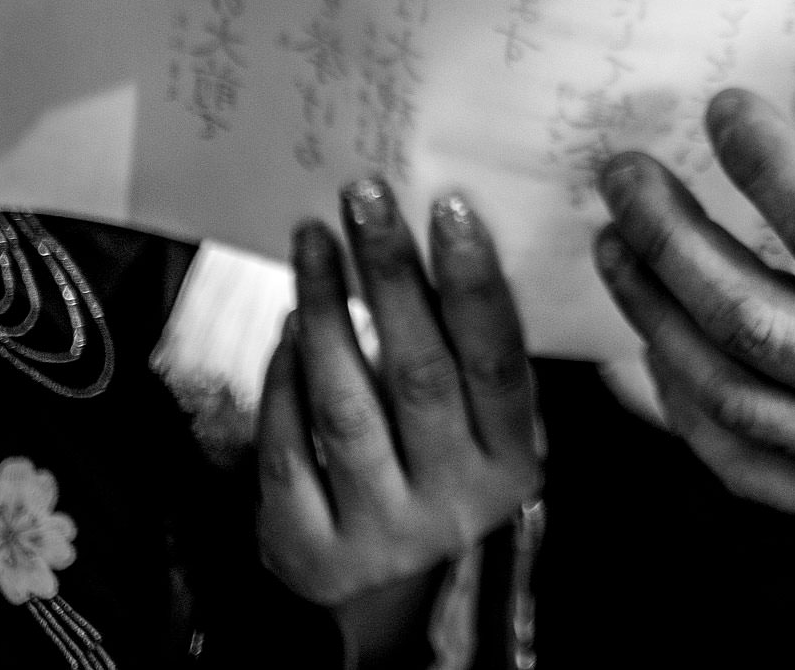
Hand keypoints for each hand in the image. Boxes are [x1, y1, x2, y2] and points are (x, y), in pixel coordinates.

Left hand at [258, 182, 541, 665]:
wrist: (390, 598)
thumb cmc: (442, 471)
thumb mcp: (483, 429)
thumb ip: (473, 354)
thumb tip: (446, 228)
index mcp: (511, 461)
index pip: (494, 362)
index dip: (471, 282)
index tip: (447, 206)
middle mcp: (452, 500)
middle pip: (418, 373)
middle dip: (389, 275)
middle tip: (364, 196)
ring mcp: (379, 529)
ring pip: (345, 406)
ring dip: (325, 311)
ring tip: (313, 240)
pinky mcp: (310, 547)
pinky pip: (287, 447)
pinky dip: (283, 380)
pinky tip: (288, 325)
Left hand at [592, 16, 794, 636]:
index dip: (769, 170)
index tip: (726, 109)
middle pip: (755, 321)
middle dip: (671, 237)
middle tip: (624, 169)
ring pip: (733, 400)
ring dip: (657, 317)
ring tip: (617, 242)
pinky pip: (751, 474)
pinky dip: (686, 417)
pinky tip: (656, 359)